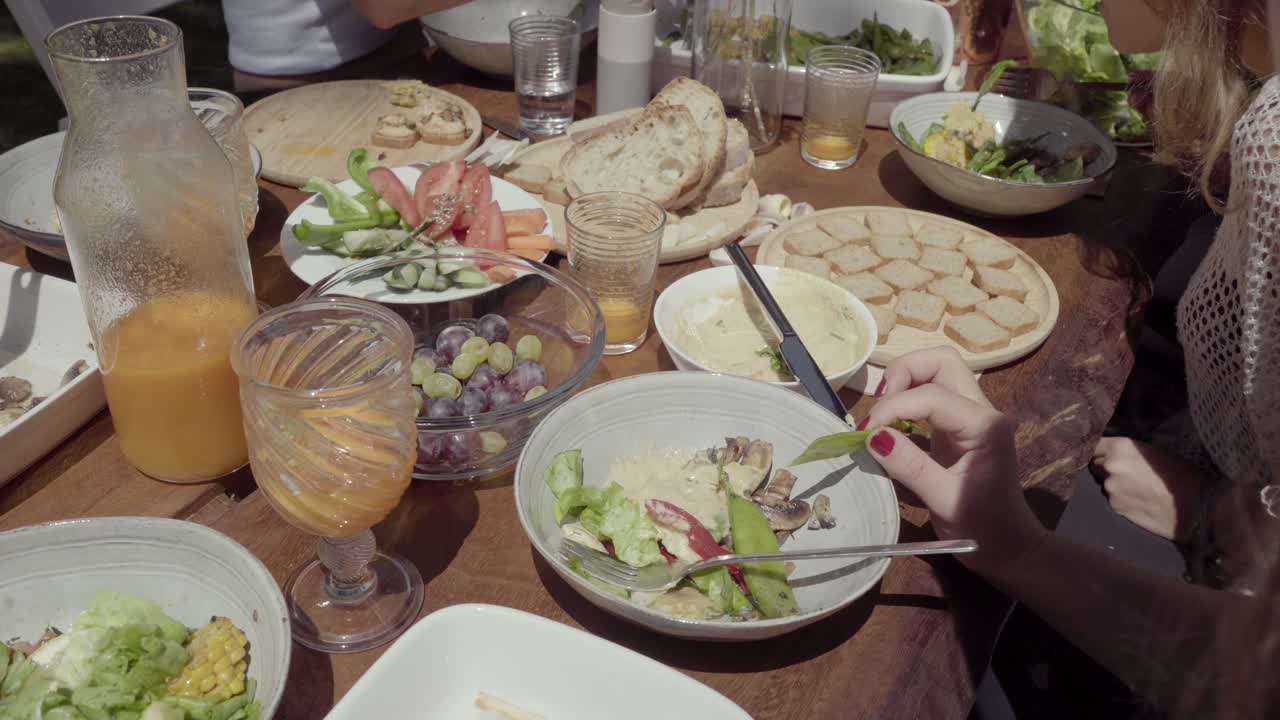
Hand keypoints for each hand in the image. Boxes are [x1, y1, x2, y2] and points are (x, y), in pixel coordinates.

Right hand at [864, 348, 1047, 578]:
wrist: (1010, 548)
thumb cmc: (983, 529)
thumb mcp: (945, 502)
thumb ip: (910, 467)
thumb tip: (872, 436)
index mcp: (985, 426)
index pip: (931, 395)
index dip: (893, 407)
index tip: (865, 433)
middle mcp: (983, 410)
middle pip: (940, 362)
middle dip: (903, 374)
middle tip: (879, 409)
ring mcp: (973, 415)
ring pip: (937, 371)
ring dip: (905, 383)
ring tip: (883, 416)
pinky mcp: (960, 426)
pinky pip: (933, 394)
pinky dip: (908, 399)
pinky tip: (892, 426)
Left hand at [1091, 437, 1203, 541]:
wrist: (1195, 506)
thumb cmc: (1181, 475)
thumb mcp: (1154, 451)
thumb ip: (1128, 452)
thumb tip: (1113, 455)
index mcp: (1120, 447)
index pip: (1095, 446)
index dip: (1100, 451)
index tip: (1105, 454)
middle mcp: (1110, 466)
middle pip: (1095, 465)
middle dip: (1105, 468)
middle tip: (1127, 473)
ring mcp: (1110, 488)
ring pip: (1104, 484)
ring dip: (1114, 485)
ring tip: (1138, 489)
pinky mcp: (1115, 507)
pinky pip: (1112, 500)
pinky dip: (1121, 500)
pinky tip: (1140, 501)